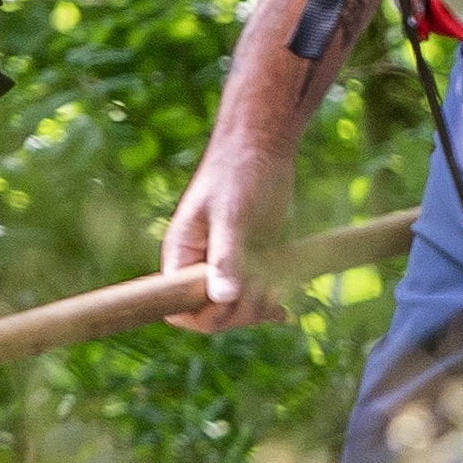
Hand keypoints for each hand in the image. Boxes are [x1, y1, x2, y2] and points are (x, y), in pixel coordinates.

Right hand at [158, 130, 294, 331]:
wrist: (261, 145)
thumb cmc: (237, 172)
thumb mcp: (230, 214)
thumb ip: (225, 257)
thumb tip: (222, 298)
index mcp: (181, 254)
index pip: (178, 307)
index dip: (202, 316)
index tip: (230, 301)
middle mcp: (199, 265)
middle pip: (211, 314)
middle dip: (237, 311)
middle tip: (262, 287)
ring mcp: (226, 265)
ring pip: (236, 308)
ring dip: (257, 307)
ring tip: (276, 286)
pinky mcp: (250, 260)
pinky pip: (255, 295)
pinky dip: (269, 305)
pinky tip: (284, 311)